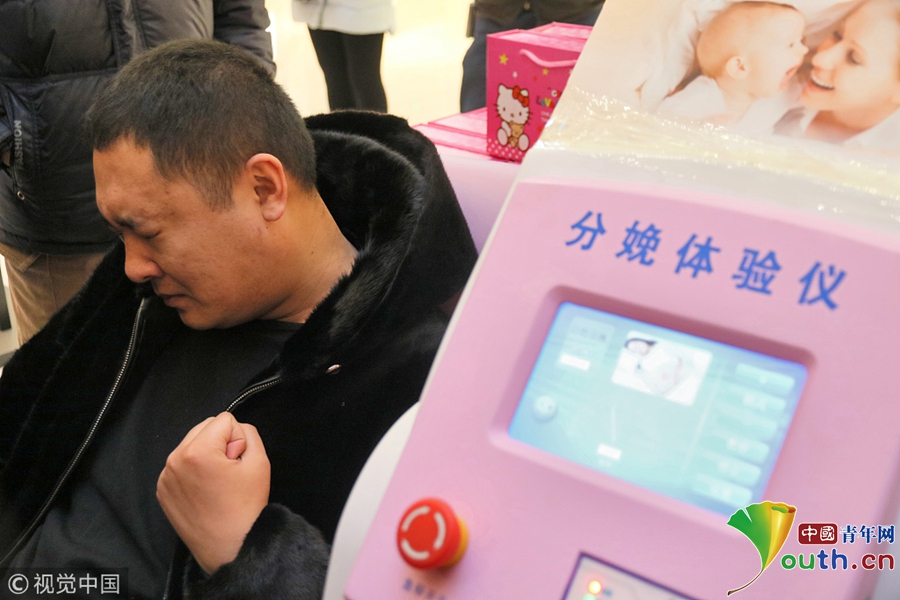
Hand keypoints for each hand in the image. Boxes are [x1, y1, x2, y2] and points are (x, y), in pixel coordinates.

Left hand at [157, 412, 270, 573]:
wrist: (229, 547)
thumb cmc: (245, 507)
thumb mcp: (260, 462)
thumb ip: (249, 433)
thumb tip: (234, 432)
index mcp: (198, 451)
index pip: (224, 420)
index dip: (238, 439)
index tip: (238, 463)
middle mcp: (175, 459)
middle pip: (204, 427)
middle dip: (220, 443)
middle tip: (229, 472)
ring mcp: (165, 476)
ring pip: (191, 444)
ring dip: (206, 455)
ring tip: (217, 482)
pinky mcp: (162, 489)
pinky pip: (180, 464)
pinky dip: (193, 471)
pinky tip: (204, 491)